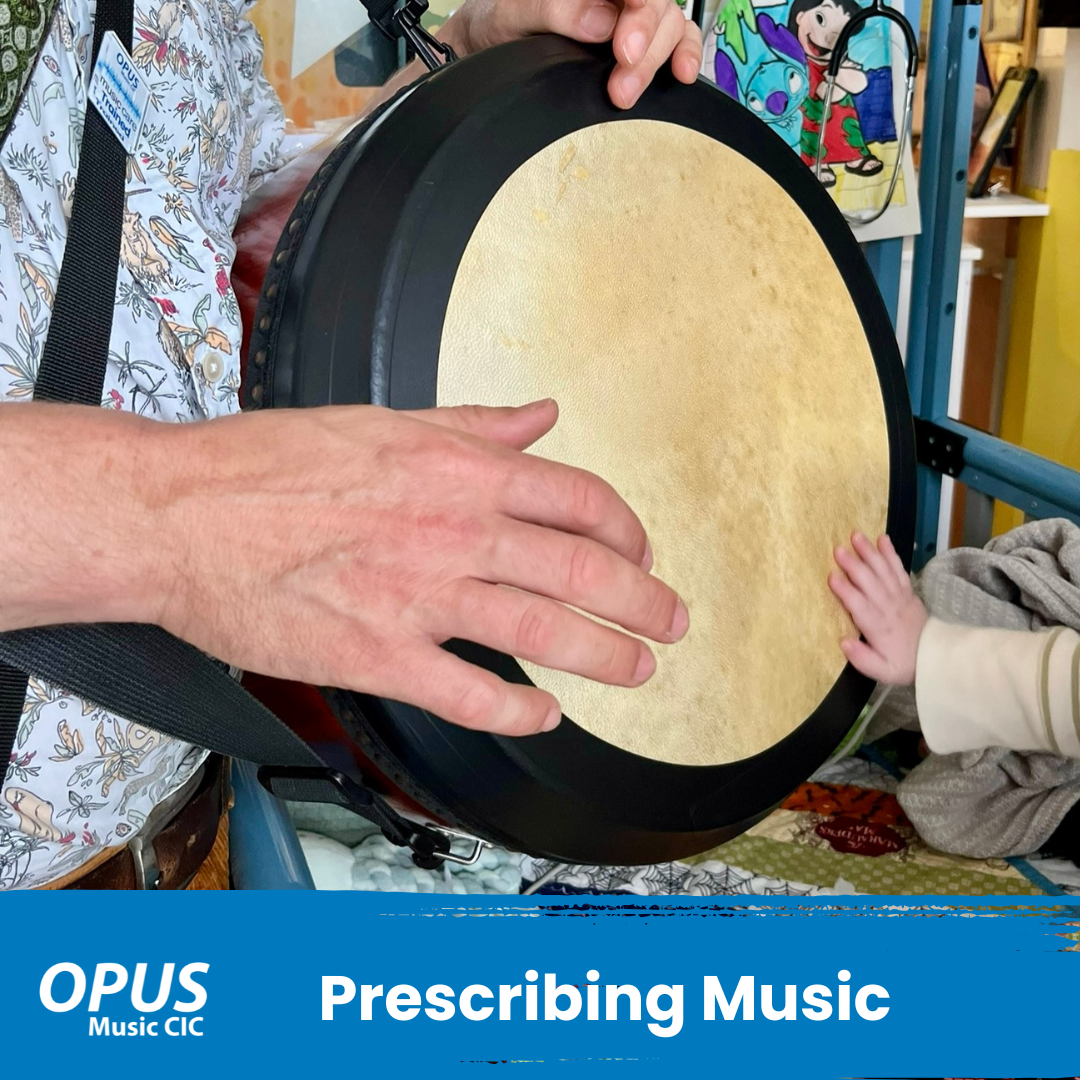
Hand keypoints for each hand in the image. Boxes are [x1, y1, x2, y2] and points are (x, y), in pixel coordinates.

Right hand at [151, 400, 687, 736]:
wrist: (180, 511)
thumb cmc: (268, 464)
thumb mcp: (384, 421)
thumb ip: (473, 423)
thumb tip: (540, 415)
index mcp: (457, 468)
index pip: (580, 498)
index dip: (628, 531)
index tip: (641, 553)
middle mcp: (453, 528)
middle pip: (584, 569)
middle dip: (645, 601)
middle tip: (672, 624)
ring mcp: (419, 594)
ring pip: (545, 631)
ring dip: (607, 655)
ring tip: (639, 671)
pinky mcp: (377, 654)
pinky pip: (469, 693)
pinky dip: (517, 711)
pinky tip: (541, 716)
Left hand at [448, 0, 702, 108]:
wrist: (490, 45)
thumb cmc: (500, 20)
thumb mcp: (514, 12)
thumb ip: (555, 10)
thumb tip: (600, 21)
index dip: (639, 10)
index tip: (624, 45)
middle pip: (653, 4)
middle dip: (644, 42)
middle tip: (622, 78)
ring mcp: (630, 14)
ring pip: (668, 23)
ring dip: (655, 61)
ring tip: (625, 93)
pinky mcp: (640, 40)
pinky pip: (677, 39)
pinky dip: (685, 55)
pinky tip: (682, 74)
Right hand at [827, 532, 927, 684]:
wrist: (934, 656)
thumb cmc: (901, 663)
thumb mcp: (883, 671)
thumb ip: (863, 659)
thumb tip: (843, 642)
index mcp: (878, 628)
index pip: (860, 606)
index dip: (846, 592)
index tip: (832, 577)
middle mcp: (888, 607)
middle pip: (870, 583)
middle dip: (854, 565)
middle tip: (838, 549)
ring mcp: (899, 596)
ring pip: (883, 571)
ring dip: (869, 553)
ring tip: (856, 536)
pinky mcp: (907, 590)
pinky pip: (898, 569)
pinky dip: (890, 553)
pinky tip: (882, 539)